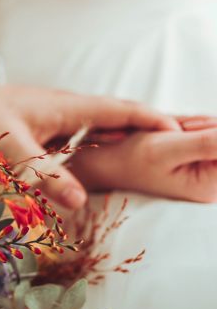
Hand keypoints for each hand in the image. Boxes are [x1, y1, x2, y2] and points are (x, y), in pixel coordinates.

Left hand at [0, 83, 179, 208]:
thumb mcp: (12, 148)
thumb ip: (44, 175)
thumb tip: (80, 202)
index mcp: (69, 107)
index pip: (120, 110)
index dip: (152, 119)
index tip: (181, 131)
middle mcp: (70, 107)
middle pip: (119, 114)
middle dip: (148, 124)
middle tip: (178, 140)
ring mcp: (61, 113)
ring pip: (104, 122)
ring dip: (128, 132)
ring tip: (153, 147)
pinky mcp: (50, 122)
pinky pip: (86, 129)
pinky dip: (104, 138)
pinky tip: (107, 151)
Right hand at [70, 119, 216, 202]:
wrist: (103, 160)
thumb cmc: (128, 158)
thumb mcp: (167, 147)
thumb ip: (208, 142)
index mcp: (211, 184)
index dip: (212, 130)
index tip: (186, 132)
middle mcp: (214, 180)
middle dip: (204, 126)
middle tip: (172, 133)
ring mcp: (207, 167)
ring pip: (216, 129)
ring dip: (195, 123)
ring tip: (166, 133)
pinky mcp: (199, 156)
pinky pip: (207, 130)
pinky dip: (190, 124)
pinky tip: (170, 133)